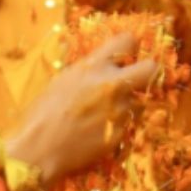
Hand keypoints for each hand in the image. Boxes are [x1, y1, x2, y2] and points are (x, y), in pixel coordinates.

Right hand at [6, 32, 156, 183]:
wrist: (39, 149)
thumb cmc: (42, 112)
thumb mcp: (64, 80)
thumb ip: (89, 71)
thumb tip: (102, 67)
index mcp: (94, 65)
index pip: (128, 41)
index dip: (128, 48)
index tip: (124, 56)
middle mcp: (113, 83)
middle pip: (151, 68)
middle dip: (145, 72)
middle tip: (134, 80)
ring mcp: (120, 109)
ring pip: (139, 101)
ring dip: (127, 104)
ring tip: (105, 114)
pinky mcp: (122, 132)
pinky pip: (128, 123)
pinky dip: (117, 125)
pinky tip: (99, 131)